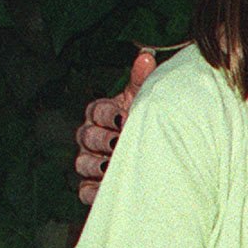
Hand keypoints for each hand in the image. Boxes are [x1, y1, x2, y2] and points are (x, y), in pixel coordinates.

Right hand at [74, 49, 156, 205]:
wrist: (166, 158)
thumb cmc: (152, 124)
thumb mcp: (148, 102)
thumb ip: (143, 80)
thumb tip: (146, 55)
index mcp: (104, 115)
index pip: (95, 110)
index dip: (106, 113)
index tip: (123, 116)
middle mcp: (93, 139)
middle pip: (85, 136)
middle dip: (100, 138)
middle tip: (118, 142)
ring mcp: (92, 164)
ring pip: (81, 163)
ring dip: (93, 164)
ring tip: (110, 167)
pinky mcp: (95, 189)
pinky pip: (84, 191)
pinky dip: (92, 191)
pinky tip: (104, 189)